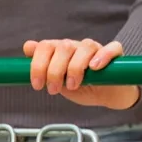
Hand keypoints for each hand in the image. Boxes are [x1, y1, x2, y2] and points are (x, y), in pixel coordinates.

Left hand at [24, 39, 138, 109]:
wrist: (106, 95)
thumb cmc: (82, 86)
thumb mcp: (58, 81)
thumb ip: (43, 67)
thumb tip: (27, 46)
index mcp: (60, 51)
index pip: (45, 46)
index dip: (38, 65)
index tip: (37, 85)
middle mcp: (76, 46)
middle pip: (63, 47)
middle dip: (54, 71)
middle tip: (53, 89)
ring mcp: (96, 48)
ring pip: (85, 47)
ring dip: (75, 68)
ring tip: (73, 85)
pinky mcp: (114, 54)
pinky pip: (112, 48)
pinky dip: (103, 56)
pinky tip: (94, 67)